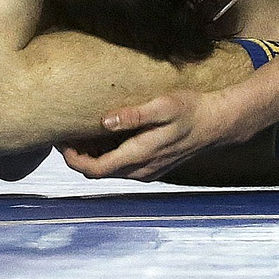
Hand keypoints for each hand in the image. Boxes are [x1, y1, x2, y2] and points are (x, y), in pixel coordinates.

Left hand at [59, 89, 246, 180]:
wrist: (216, 123)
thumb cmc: (190, 110)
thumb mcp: (163, 106)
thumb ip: (133, 115)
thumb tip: (105, 121)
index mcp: (139, 155)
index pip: (95, 169)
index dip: (73, 159)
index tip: (62, 140)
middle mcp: (140, 170)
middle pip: (99, 172)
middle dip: (79, 155)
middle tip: (68, 131)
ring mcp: (147, 171)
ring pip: (110, 171)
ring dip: (93, 156)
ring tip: (83, 130)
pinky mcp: (152, 167)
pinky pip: (122, 167)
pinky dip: (108, 155)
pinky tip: (106, 135)